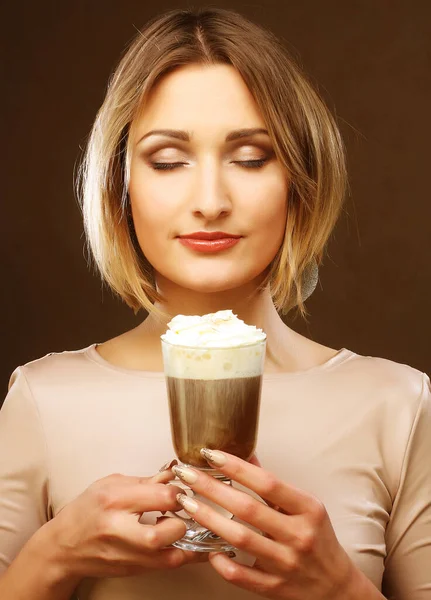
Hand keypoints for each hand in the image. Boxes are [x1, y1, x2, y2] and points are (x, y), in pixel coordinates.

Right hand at [43, 465, 206, 582]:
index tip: (181, 488)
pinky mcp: (133, 570)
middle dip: (183, 519)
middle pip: (166, 532)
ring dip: (186, 540)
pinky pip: (167, 565)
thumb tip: (174, 475)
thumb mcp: (110, 484)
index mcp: (115, 500)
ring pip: (171, 555)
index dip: (179, 491)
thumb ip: (145, 481)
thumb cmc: (86, 511)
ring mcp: (127, 554)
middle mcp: (120, 530)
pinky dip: (181, 553)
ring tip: (184, 526)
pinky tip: (185, 542)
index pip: (162, 496)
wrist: (64, 547)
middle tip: (183, 511)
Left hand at [172, 450, 356, 599]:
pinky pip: (242, 575)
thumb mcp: (306, 507)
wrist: (337, 588)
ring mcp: (286, 563)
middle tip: (187, 475)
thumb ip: (274, 485)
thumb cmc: (318, 539)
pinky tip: (208, 549)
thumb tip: (247, 455)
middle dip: (212, 489)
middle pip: (247, 508)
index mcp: (308, 509)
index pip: (267, 483)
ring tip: (188, 503)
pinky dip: (223, 562)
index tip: (212, 455)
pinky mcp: (276, 589)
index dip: (237, 467)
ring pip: (240, 539)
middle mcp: (298, 535)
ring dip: (209, 519)